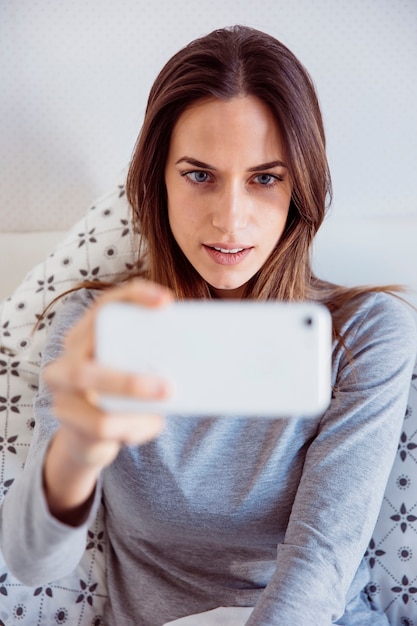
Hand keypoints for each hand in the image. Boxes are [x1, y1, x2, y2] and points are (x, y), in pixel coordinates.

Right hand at [43, 278, 172, 470]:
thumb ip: (151, 362)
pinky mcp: (68, 419)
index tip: (167, 301)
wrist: (89, 437)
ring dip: (133, 396)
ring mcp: (64, 388)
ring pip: (94, 386)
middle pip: (94, 346)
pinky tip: (153, 424)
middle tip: (169, 387)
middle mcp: (69, 355)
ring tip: (166, 401)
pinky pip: (101, 424)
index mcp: (88, 335)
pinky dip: (134, 425)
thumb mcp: (135, 372)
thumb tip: (194, 360)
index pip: (106, 305)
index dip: (134, 296)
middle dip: (133, 363)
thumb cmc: (120, 395)